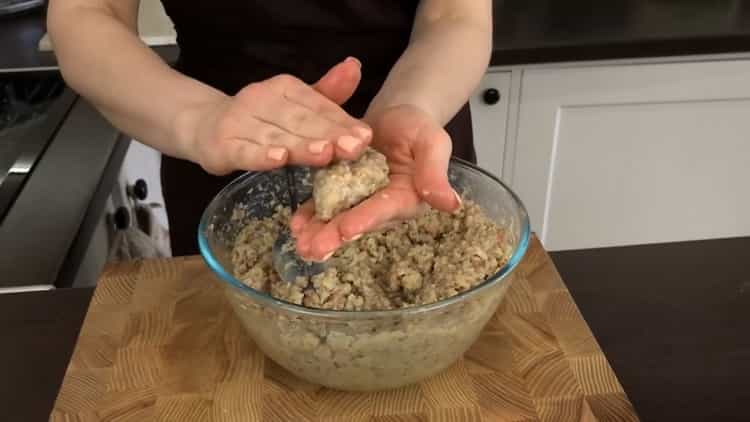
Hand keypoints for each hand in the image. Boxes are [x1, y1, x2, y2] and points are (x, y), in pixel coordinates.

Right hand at [174, 57, 371, 174]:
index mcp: (285, 88)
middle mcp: (262, 99)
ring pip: (276, 136)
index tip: (365, 137)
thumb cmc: (262, 120)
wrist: (206, 127)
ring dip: (302, 146)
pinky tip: (278, 159)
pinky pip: (244, 151)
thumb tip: (354, 67)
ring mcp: (241, 121)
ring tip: (326, 153)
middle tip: (354, 147)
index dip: (342, 122)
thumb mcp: (295, 107)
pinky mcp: (223, 145)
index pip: (317, 105)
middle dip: (329, 134)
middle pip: (301, 120)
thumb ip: (327, 94)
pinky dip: (261, 156)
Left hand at [291, 104, 461, 260]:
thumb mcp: (432, 142)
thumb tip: (451, 204)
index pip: (384, 210)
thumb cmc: (418, 128)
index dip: (365, 220)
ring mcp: (360, 200)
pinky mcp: (342, 191)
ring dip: (319, 233)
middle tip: (312, 249)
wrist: (398, 116)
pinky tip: (295, 224)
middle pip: (357, 221)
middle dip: (334, 236)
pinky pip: (325, 204)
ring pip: (338, 218)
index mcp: (406, 198)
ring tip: (300, 244)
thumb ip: (435, 172)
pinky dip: (310, 214)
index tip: (346, 230)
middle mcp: (382, 206)